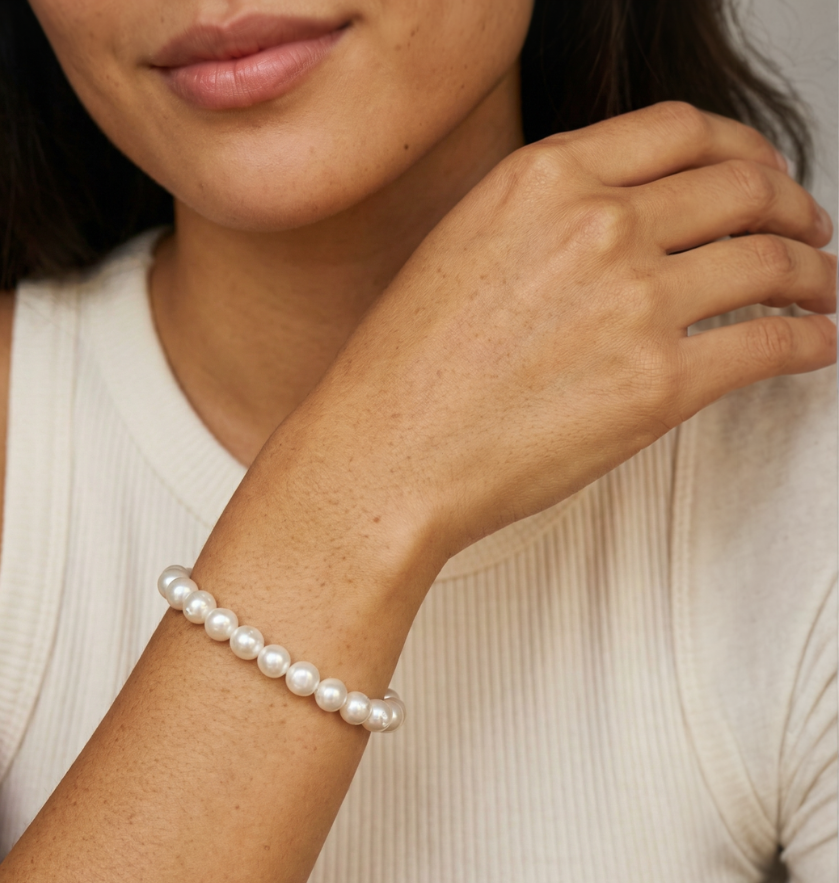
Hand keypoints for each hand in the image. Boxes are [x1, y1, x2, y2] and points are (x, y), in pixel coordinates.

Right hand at [305, 102, 836, 562]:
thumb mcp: (461, 250)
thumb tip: (622, 227)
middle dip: (790, 205)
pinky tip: (813, 344)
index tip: (756, 173)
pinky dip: (809, 341)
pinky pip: (770, 344)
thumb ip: (545, 220)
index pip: (682, 131)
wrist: (383, 456)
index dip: (741, 148)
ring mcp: (635, 300)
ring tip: (820, 291)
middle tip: (806, 230)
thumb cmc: (402, 373)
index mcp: (544, 178)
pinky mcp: (658, 384)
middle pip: (742, 186)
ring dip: (813, 274)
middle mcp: (598, 223)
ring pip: (771, 262)